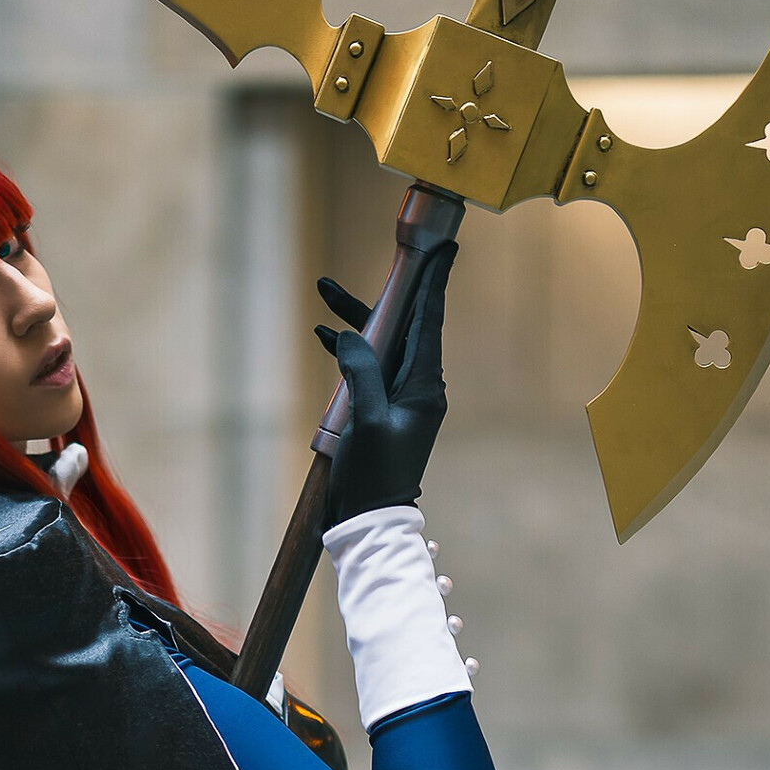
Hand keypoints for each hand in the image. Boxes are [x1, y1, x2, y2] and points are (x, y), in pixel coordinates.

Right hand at [316, 242, 457, 524]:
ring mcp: (398, 398)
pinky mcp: (379, 408)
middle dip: (391, 292)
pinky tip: (325, 335)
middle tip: (399, 254)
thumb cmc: (374, 476)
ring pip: (381, 344)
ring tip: (325, 290)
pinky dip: (348, 350)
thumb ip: (362, 373)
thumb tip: (349, 337)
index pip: (430, 322)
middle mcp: (417, 387)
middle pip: (406, 325)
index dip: (434, 284)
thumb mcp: (367, 421)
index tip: (444, 250)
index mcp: (425, 386)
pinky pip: (367, 367)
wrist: (368, 519)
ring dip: (356, 320)